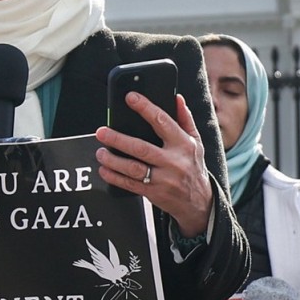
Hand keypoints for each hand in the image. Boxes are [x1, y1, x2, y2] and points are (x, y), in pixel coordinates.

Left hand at [95, 92, 211, 236]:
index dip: (145, 108)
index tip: (130, 98)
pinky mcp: (154, 193)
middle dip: (118, 139)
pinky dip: (114, 177)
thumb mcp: (196, 142)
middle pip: (141, 148)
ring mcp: (163, 179)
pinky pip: (130, 185)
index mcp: (183, 144)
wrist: (199, 202)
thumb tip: (176, 98)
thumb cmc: (193, 166)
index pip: (162, 121)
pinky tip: (104, 170)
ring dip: (113, 160)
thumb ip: (185, 119)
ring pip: (133, 168)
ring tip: (100, 152)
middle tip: (102, 132)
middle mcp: (173, 161)